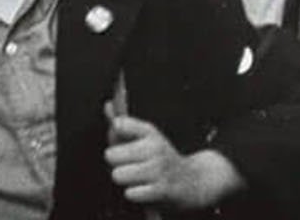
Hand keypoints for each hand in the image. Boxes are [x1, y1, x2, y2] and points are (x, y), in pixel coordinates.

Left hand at [105, 105, 241, 209]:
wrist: (191, 182)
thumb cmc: (159, 159)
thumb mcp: (145, 137)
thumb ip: (123, 125)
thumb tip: (108, 105)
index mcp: (149, 132)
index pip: (119, 125)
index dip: (114, 133)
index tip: (121, 137)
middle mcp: (155, 147)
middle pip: (110, 155)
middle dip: (114, 163)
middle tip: (126, 164)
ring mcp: (159, 168)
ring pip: (118, 175)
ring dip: (124, 180)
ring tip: (135, 177)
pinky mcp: (162, 189)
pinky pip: (130, 193)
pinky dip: (134, 194)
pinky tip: (143, 189)